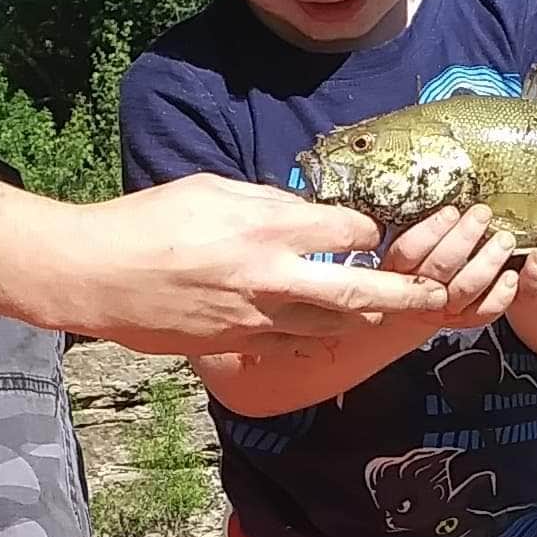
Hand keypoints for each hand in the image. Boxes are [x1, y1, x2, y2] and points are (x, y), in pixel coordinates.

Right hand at [55, 176, 448, 353]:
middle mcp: (273, 278)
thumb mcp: (212, 190)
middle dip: (408, 294)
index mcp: (269, 228)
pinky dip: (316, 338)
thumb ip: (266, 202)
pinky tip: (322, 329)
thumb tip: (301, 212)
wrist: (97, 276)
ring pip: (334, 327)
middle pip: (362, 292)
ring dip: (364, 319)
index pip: (351, 232)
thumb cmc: (147, 222)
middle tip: (439, 293)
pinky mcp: (238, 344)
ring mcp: (258, 319)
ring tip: (384, 312)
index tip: (368, 229)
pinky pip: (293, 345)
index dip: (367, 230)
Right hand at [381, 203, 523, 327]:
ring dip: (487, 263)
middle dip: (464, 239)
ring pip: (464, 289)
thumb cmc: (413, 264)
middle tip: (483, 214)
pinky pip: (484, 312)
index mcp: (396, 267)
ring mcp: (441, 308)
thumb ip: (416, 223)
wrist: (413, 309)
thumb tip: (438, 187)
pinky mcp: (464, 319)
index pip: (409, 250)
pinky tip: (511, 275)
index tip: (451, 211)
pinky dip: (500, 295)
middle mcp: (417, 291)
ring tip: (505, 240)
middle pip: (439, 267)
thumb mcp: (404, 243)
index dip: (431, 231)